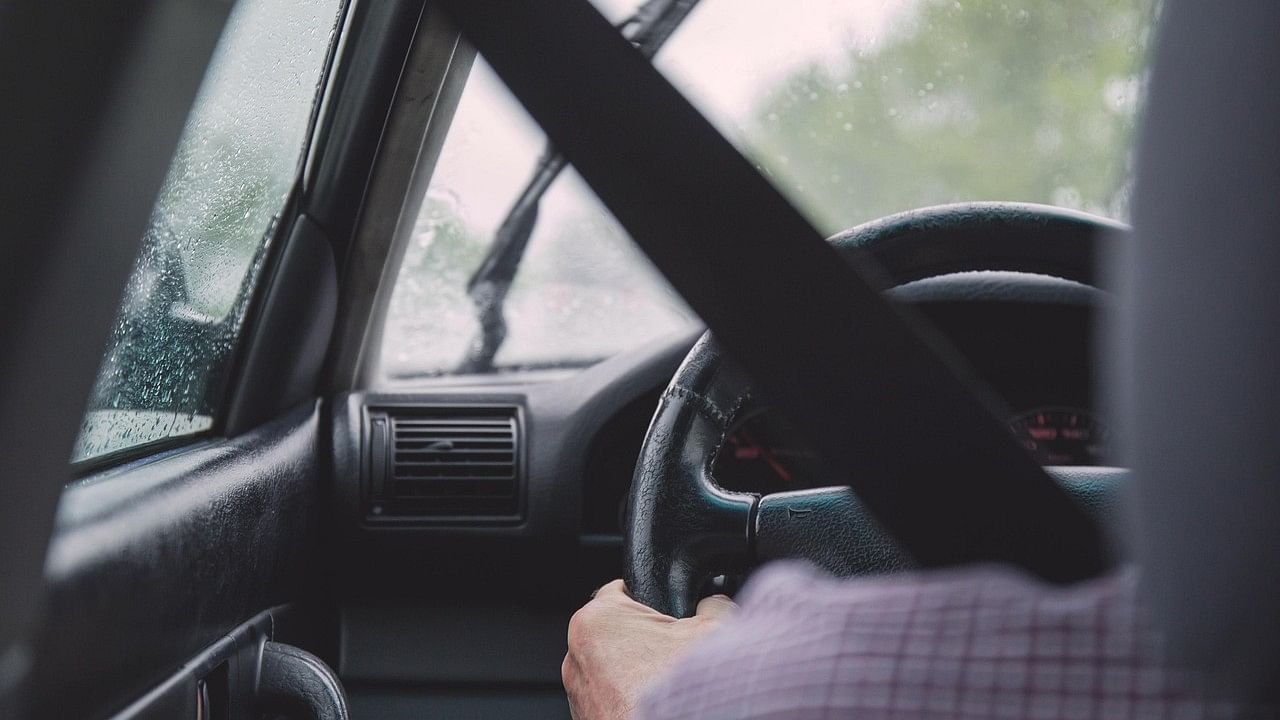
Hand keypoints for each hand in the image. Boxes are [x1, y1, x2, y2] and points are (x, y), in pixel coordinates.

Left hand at [562, 580, 734, 719]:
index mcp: (597, 619)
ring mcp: (578, 692)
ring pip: (613, 668)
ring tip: (669, 683)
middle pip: (619, 632)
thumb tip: (714, 602)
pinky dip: (631, 699)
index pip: (622, 590)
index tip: (671, 613)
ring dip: (638, 672)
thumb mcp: (713, 630)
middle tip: (677, 654)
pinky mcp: (586, 718)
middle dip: (647, 640)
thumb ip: (712, 605)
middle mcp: (576, 655)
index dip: (653, 599)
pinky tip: (658, 706)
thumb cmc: (680, 691)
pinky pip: (611, 697)